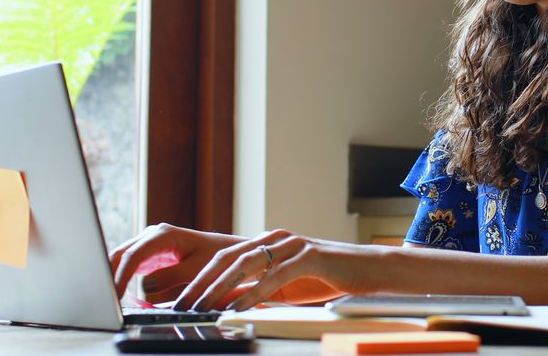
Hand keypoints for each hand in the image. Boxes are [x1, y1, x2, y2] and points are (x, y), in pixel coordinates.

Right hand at [109, 223, 245, 301]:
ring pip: (121, 259)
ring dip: (114, 277)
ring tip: (111, 299)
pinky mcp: (148, 255)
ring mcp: (148, 244)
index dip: (121, 275)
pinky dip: (122, 278)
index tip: (115, 294)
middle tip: (106, 300)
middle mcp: (151, 235)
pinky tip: (121, 295)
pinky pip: (129, 265)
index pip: (133, 255)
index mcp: (163, 234)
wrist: (225, 250)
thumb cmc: (215, 257)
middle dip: (110, 275)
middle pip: (120, 254)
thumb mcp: (196, 268)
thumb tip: (144, 286)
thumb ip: (171, 276)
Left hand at [173, 229, 385, 311]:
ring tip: (202, 308)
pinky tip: (238, 307)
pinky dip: (253, 293)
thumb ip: (257, 289)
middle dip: (200, 283)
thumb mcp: (284, 286)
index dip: (199, 278)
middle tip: (180, 305)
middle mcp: (276, 238)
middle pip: (228, 258)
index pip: (224, 258)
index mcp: (267, 242)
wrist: (367, 270)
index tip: (179, 300)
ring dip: (220, 289)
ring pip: (247, 264)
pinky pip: (274, 276)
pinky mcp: (310, 257)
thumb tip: (224, 305)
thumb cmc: (326, 279)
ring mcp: (293, 245)